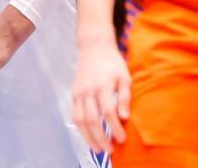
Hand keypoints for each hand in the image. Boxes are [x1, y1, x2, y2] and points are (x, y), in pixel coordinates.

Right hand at [71, 37, 130, 152]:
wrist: (93, 47)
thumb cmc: (113, 62)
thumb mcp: (124, 76)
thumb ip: (124, 97)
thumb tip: (124, 118)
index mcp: (103, 85)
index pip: (108, 112)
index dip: (114, 128)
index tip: (122, 140)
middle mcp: (88, 90)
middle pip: (92, 120)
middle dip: (101, 138)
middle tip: (109, 151)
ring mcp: (79, 92)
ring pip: (80, 120)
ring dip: (88, 137)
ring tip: (97, 149)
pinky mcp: (73, 93)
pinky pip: (74, 114)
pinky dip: (80, 127)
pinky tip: (88, 136)